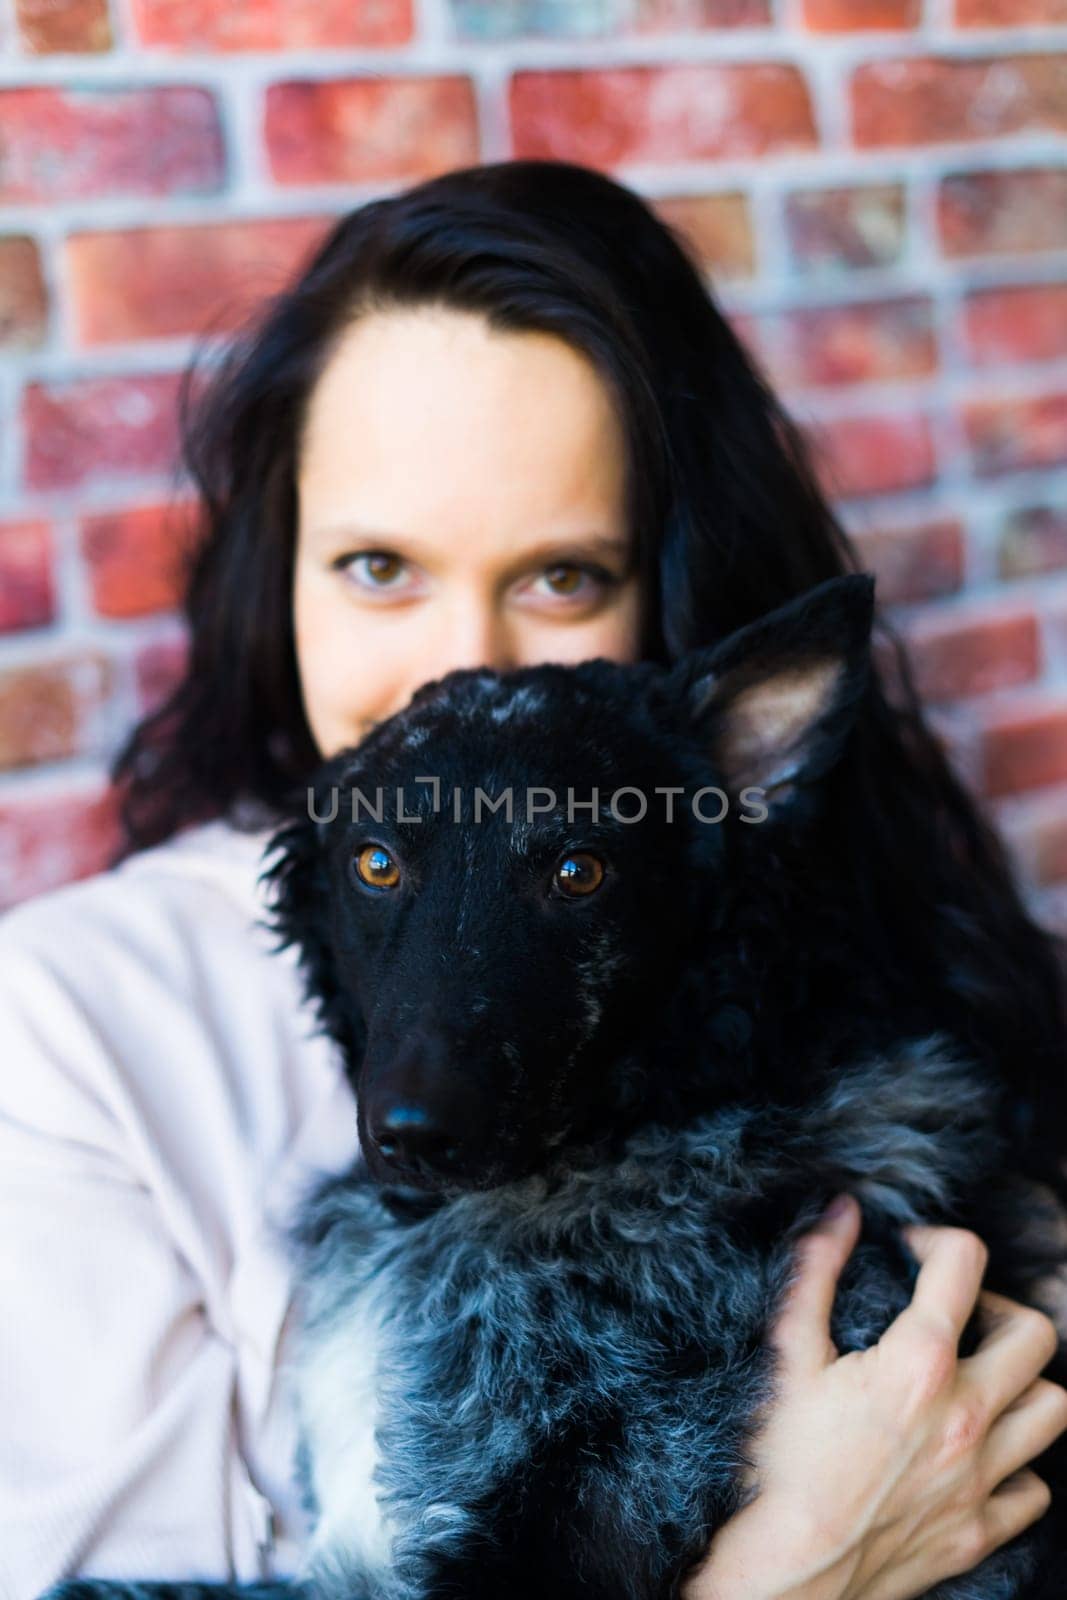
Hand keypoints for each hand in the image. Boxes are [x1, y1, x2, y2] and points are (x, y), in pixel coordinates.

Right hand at [683, 1195, 1066, 1599]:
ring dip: (1021, 1384)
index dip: (937, 1241)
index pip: (963, 1264)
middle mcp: (966, 1416)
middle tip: (956, 1315)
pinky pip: (1035, 1489)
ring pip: (1053, 1409)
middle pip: (1034, 1334)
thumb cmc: (777, 1461)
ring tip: (975, 1379)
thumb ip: (814, 1271)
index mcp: (918, 1364)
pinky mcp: (980, 1530)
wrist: (786, 1574)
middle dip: (998, 1308)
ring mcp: (980, 1478)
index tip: (910, 1252)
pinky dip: (1016, 1464)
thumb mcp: (788, 1353)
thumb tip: (841, 1211)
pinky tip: (974, 1451)